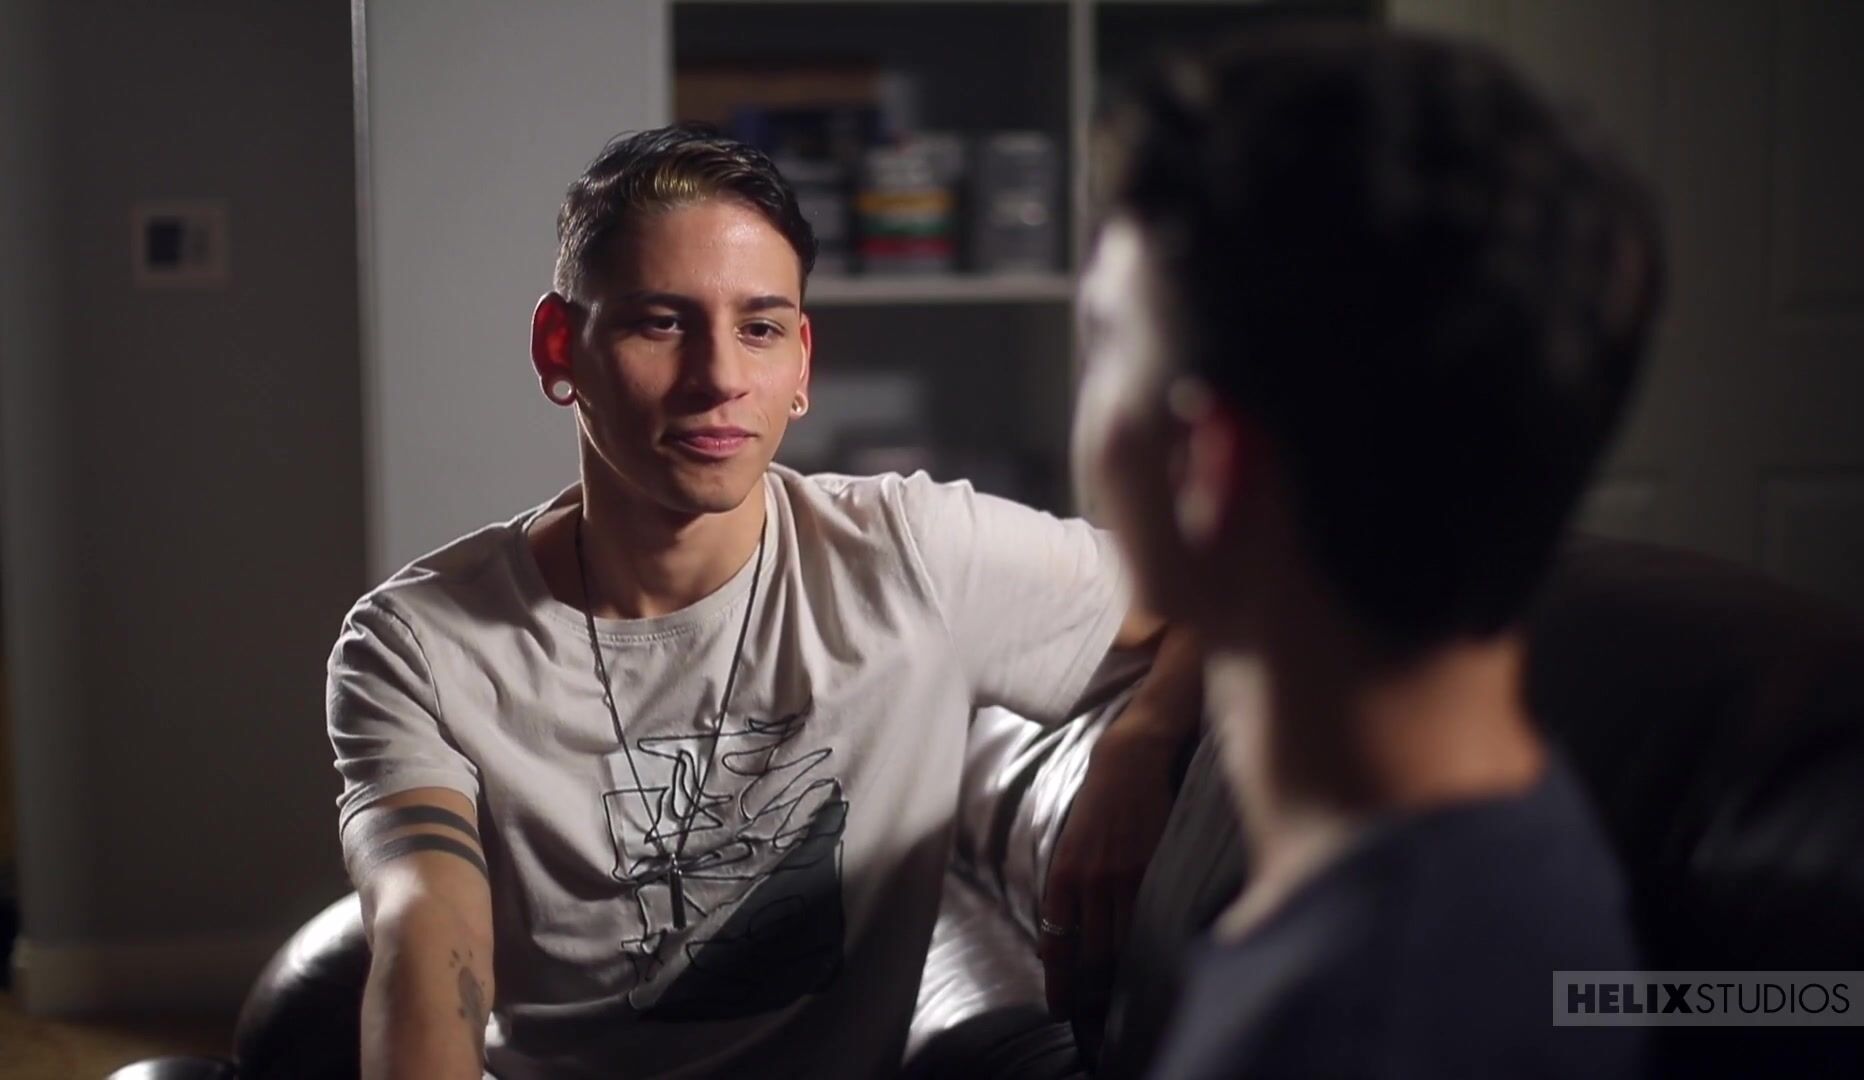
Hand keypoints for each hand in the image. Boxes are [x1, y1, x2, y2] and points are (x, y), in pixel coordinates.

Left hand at [1037, 721, 1179, 1025]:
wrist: (1127, 761)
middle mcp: (1089, 879)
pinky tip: (1151, 956)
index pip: (1056, 942)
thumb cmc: (1096, 805)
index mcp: (1062, 874)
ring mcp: (1122, 874)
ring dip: (1122, 969)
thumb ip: (1065, 892)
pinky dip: (1147, 940)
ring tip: (1125, 992)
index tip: (1059, 1008)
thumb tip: (1055, 941)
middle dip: (1092, 986)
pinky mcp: (1152, 866)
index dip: (1058, 981)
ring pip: (1122, 939)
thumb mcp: (1068, 847)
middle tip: (1095, 1012)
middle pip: (1091, 951)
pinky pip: (1149, 915)